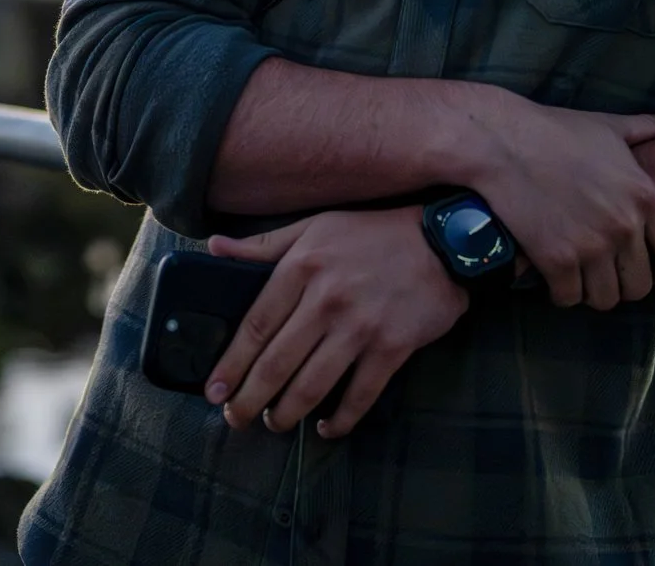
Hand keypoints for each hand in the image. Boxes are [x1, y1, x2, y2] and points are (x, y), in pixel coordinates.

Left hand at [201, 208, 468, 439]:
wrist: (441, 241)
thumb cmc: (370, 233)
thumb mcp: (314, 227)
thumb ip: (262, 244)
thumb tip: (213, 247)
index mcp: (302, 267)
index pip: (255, 326)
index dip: (231, 364)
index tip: (214, 391)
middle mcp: (326, 299)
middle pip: (277, 363)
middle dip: (250, 399)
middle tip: (236, 419)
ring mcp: (361, 326)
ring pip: (312, 385)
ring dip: (287, 413)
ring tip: (274, 424)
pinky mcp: (392, 348)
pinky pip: (360, 395)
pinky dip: (340, 419)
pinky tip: (326, 428)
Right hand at [453, 98, 654, 309]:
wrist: (502, 142)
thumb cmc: (554, 131)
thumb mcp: (608, 126)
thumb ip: (647, 127)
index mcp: (644, 196)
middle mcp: (624, 226)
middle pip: (640, 286)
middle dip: (624, 284)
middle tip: (607, 274)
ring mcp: (590, 247)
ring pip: (606, 299)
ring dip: (593, 292)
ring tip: (581, 278)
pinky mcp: (556, 260)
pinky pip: (569, 297)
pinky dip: (562, 292)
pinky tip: (554, 277)